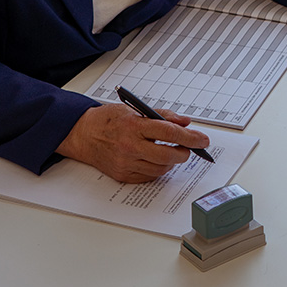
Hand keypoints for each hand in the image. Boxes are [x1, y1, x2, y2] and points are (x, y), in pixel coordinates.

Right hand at [56, 104, 210, 182]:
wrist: (82, 134)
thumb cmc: (108, 120)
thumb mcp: (135, 109)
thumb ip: (163, 116)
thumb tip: (185, 122)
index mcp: (134, 127)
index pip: (169, 133)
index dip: (190, 138)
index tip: (203, 140)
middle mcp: (129, 147)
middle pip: (168, 156)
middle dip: (184, 153)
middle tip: (188, 148)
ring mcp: (126, 163)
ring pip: (161, 169)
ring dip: (171, 162)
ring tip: (170, 152)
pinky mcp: (123, 175)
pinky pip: (149, 176)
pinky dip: (157, 169)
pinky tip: (155, 159)